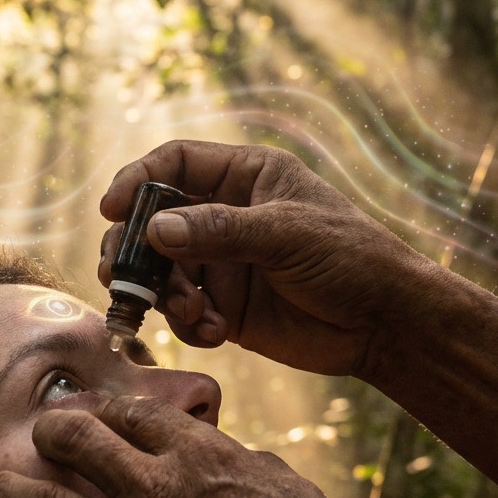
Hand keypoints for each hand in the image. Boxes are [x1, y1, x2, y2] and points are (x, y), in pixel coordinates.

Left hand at [0, 395, 364, 497]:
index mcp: (198, 456)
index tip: (94, 412)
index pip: (132, 412)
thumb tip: (234, 455)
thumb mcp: (293, 491)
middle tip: (40, 436)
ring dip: (12, 494)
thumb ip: (251, 464)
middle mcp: (152, 489)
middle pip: (76, 439)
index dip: (106, 407)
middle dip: (50, 431)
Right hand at [99, 139, 428, 375]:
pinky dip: (187, 324)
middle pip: (153, 221)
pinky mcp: (224, 308)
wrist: (385, 325)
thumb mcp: (287, 235)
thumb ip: (220, 231)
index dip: (137, 180)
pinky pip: (182, 313)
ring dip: (162, 294)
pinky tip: (214, 334)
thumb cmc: (350, 258)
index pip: (175, 163)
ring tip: (191, 312)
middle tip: (121, 275)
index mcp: (246, 177)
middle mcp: (226, 216)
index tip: (112, 209)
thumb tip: (155, 231)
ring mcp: (222, 264)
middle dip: (133, 249)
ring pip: (161, 271)